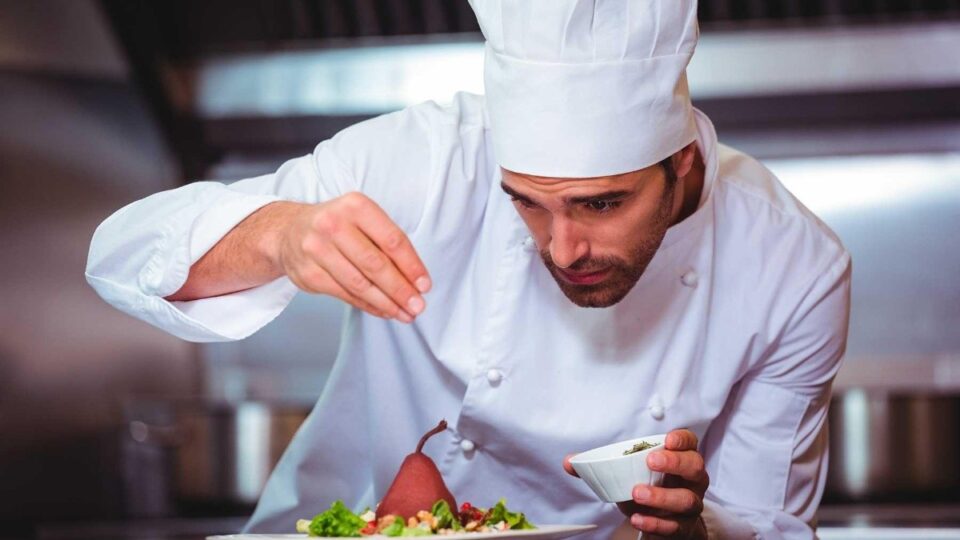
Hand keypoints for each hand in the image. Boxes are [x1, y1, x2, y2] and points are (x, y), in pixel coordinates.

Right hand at [276, 192, 430, 321]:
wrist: (289, 231)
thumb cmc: (337, 226)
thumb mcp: (362, 219)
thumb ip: (388, 243)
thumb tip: (416, 280)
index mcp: (355, 206)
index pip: (392, 240)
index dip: (412, 266)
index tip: (425, 285)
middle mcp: (333, 224)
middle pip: (376, 264)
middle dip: (401, 289)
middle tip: (418, 305)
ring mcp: (317, 249)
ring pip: (360, 284)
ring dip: (387, 303)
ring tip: (405, 313)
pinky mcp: (308, 273)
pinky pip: (345, 295)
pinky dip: (368, 305)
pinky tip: (384, 311)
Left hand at [563, 429, 708, 538]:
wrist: (662, 520)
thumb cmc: (648, 486)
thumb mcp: (627, 472)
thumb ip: (599, 466)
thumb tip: (570, 462)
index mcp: (680, 459)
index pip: (690, 443)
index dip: (681, 440)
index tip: (666, 440)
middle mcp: (691, 480)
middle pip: (694, 467)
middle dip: (674, 463)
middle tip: (650, 462)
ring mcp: (690, 504)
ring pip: (687, 499)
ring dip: (662, 496)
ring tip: (637, 493)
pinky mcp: (683, 527)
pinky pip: (674, 526)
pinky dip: (655, 523)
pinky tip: (637, 518)